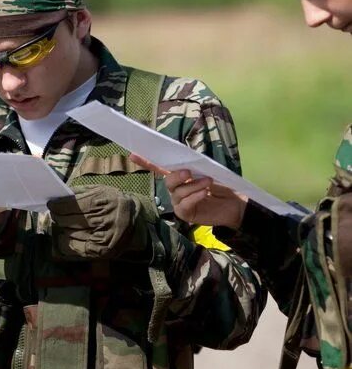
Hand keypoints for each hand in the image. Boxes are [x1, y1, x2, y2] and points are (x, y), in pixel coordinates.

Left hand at [47, 184, 155, 259]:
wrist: (136, 220)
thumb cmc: (113, 202)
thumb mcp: (99, 190)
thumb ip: (78, 192)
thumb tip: (57, 197)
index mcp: (102, 201)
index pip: (71, 205)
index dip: (57, 206)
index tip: (51, 205)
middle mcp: (103, 220)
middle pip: (69, 220)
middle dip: (58, 217)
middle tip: (55, 215)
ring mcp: (103, 237)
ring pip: (71, 234)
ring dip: (63, 229)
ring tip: (63, 224)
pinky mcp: (103, 250)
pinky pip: (77, 248)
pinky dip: (67, 243)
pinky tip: (65, 237)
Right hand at [129, 154, 247, 228]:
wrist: (236, 204)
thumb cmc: (222, 186)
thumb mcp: (208, 172)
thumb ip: (194, 167)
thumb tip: (183, 163)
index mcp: (179, 177)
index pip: (159, 168)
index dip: (146, 162)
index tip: (133, 155)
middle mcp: (175, 190)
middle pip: (167, 181)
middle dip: (176, 176)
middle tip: (189, 172)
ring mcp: (179, 202)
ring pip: (178, 192)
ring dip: (193, 186)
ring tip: (208, 182)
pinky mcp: (185, 214)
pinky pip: (184, 204)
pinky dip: (194, 196)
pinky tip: (204, 193)